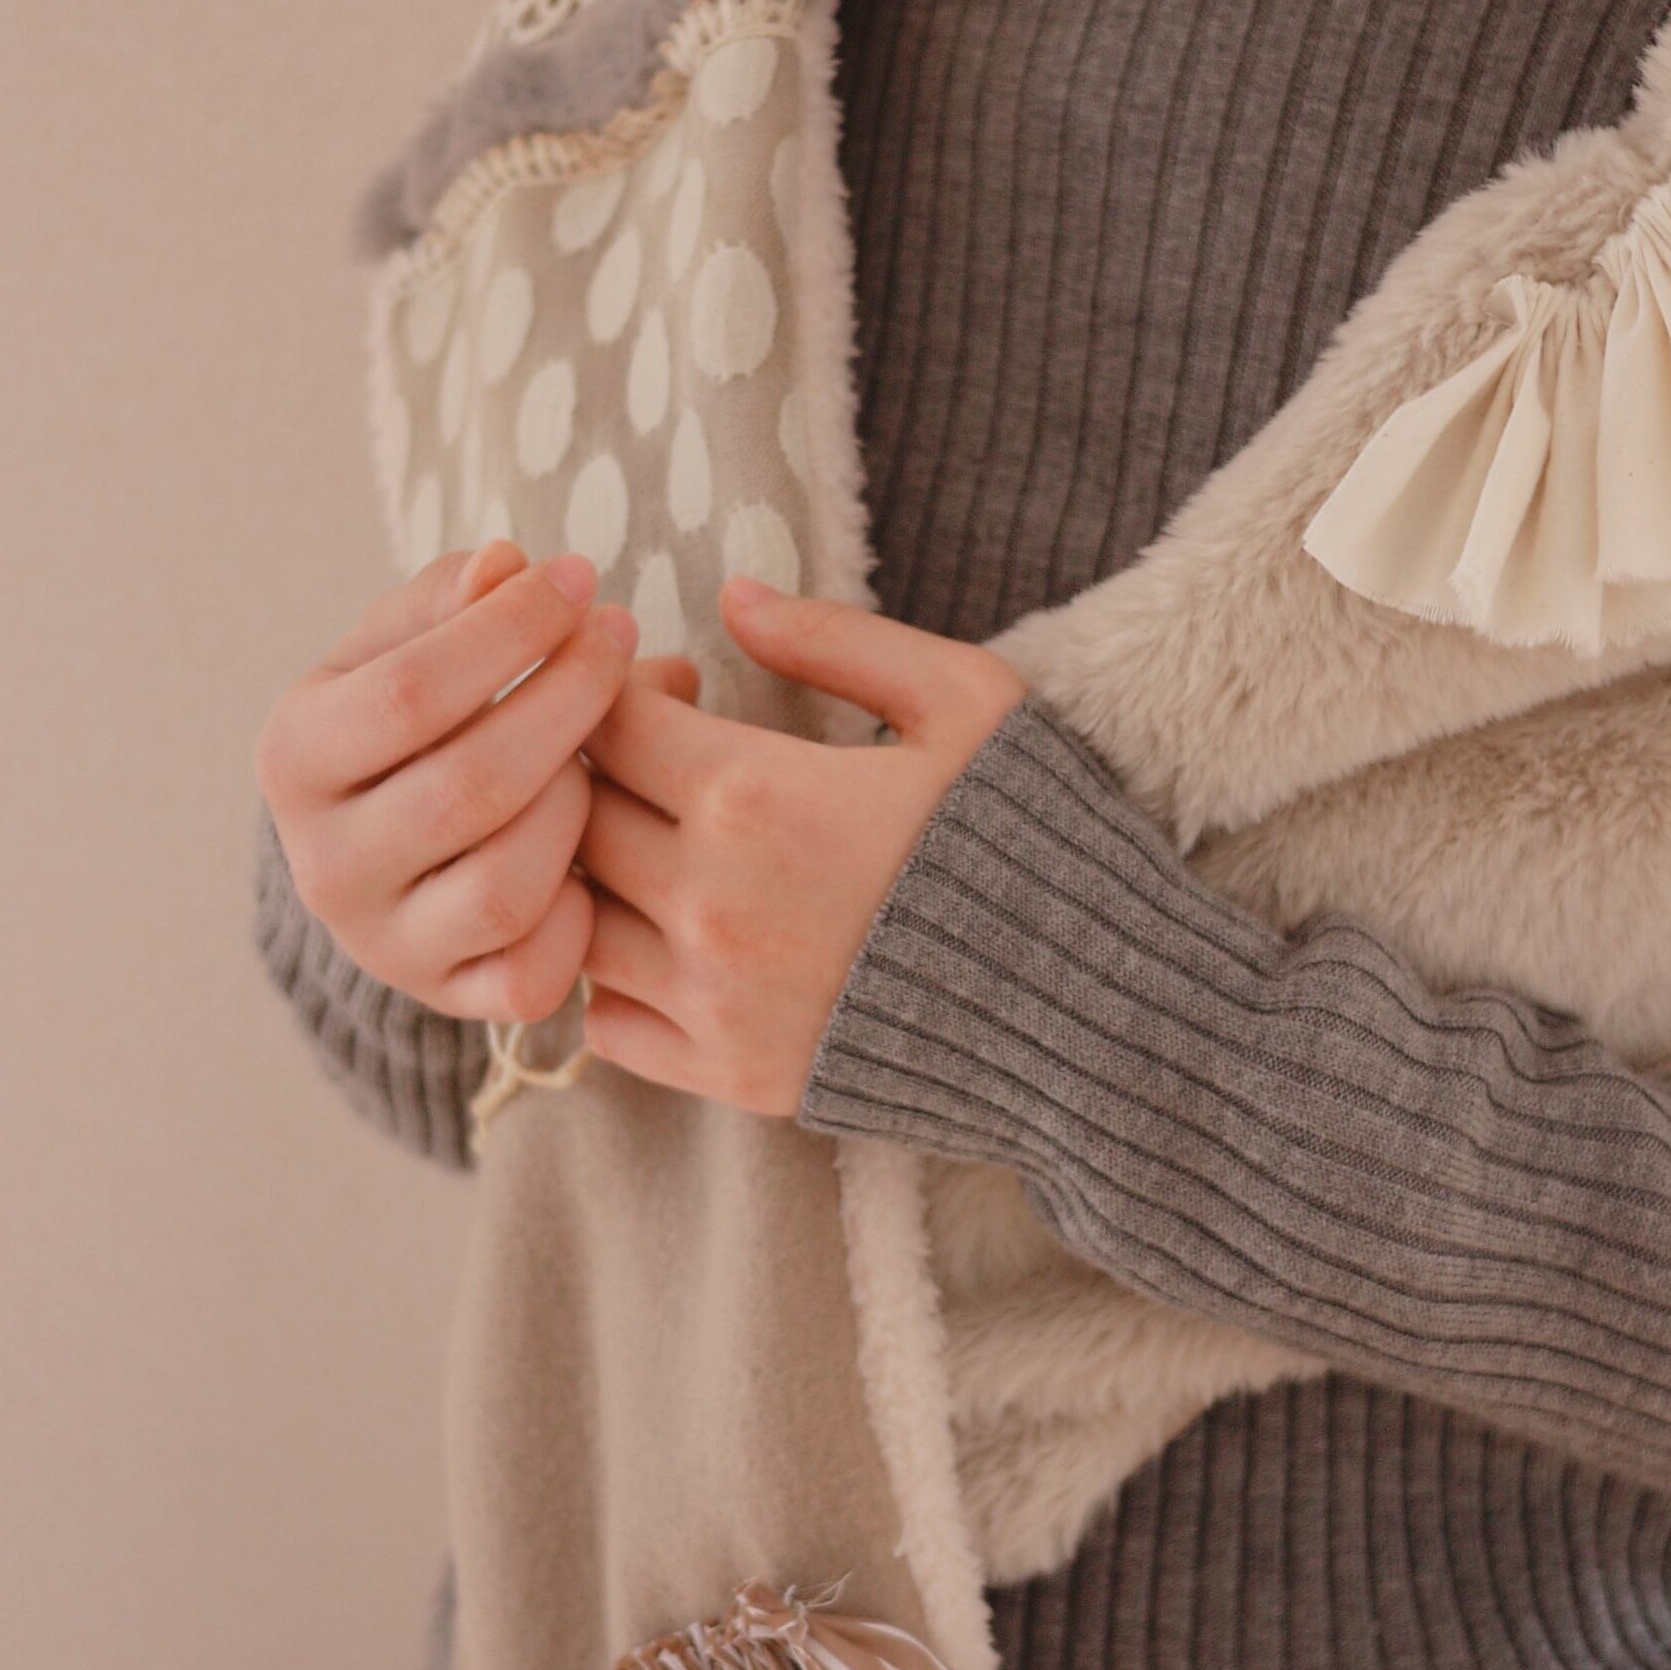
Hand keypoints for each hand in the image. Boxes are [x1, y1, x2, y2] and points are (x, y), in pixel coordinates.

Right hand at [256, 536, 637, 1023]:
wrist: (389, 843)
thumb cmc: (418, 716)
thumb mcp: (410, 641)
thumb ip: (455, 598)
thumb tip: (508, 567)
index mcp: (294, 756)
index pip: (409, 691)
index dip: (508, 630)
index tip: (578, 578)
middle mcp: (323, 864)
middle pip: (469, 786)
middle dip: (567, 701)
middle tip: (620, 639)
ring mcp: (382, 944)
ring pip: (502, 888)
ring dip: (577, 808)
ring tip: (607, 750)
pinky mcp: (446, 999)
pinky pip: (527, 977)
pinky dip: (578, 919)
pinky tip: (597, 857)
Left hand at [576, 572, 1024, 1115]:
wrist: (1097, 1010)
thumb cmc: (1034, 840)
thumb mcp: (962, 701)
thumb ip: (837, 639)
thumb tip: (733, 595)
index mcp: (755, 794)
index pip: (608, 722)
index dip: (620, 688)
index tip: (670, 690)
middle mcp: (710, 899)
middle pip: (574, 816)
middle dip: (596, 771)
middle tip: (655, 760)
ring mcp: (712, 997)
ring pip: (573, 919)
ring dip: (592, 874)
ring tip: (651, 848)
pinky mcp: (729, 1074)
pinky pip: (604, 1023)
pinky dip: (609, 978)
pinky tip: (664, 942)